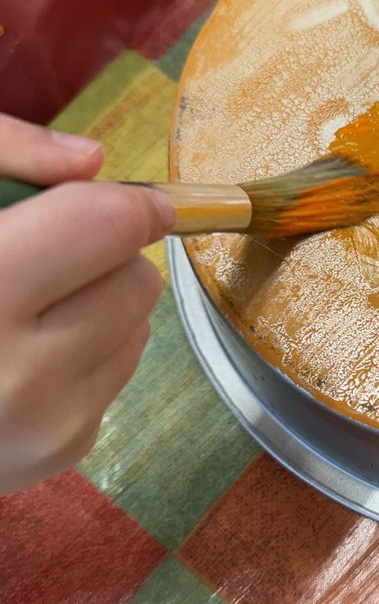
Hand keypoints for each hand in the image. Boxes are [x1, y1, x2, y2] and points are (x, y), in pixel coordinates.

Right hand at [0, 115, 174, 494]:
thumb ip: (2, 152)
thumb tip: (90, 161)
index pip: (107, 226)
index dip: (128, 201)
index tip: (132, 197)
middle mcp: (15, 368)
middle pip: (135, 278)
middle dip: (102, 255)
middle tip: (41, 253)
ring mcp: (44, 421)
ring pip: (139, 326)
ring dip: (98, 304)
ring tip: (20, 306)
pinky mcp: (61, 450)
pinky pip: (118, 373)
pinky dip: (84, 353)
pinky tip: (20, 353)